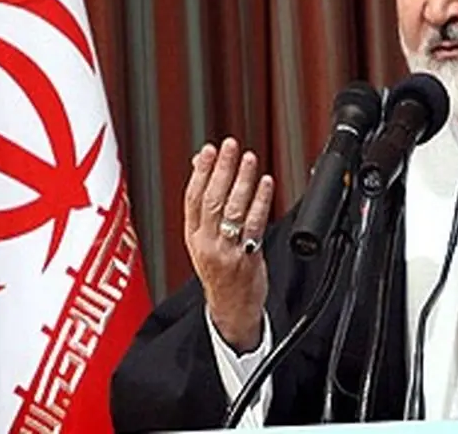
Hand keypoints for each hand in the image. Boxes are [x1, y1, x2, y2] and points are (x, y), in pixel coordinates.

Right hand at [184, 137, 274, 352]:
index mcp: (194, 237)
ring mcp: (227, 252)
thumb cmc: (221, 272)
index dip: (201, 172)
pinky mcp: (247, 258)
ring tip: (249, 159)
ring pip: (232, 211)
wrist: (231, 310)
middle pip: (212, 200)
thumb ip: (204, 203)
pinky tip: (265, 184)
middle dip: (222, 170)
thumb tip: (201, 164)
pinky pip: (253, 226)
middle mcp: (207, 243)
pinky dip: (260, 202)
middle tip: (230, 146)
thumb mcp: (204, 239)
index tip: (209, 150)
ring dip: (242, 182)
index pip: (193, 198)